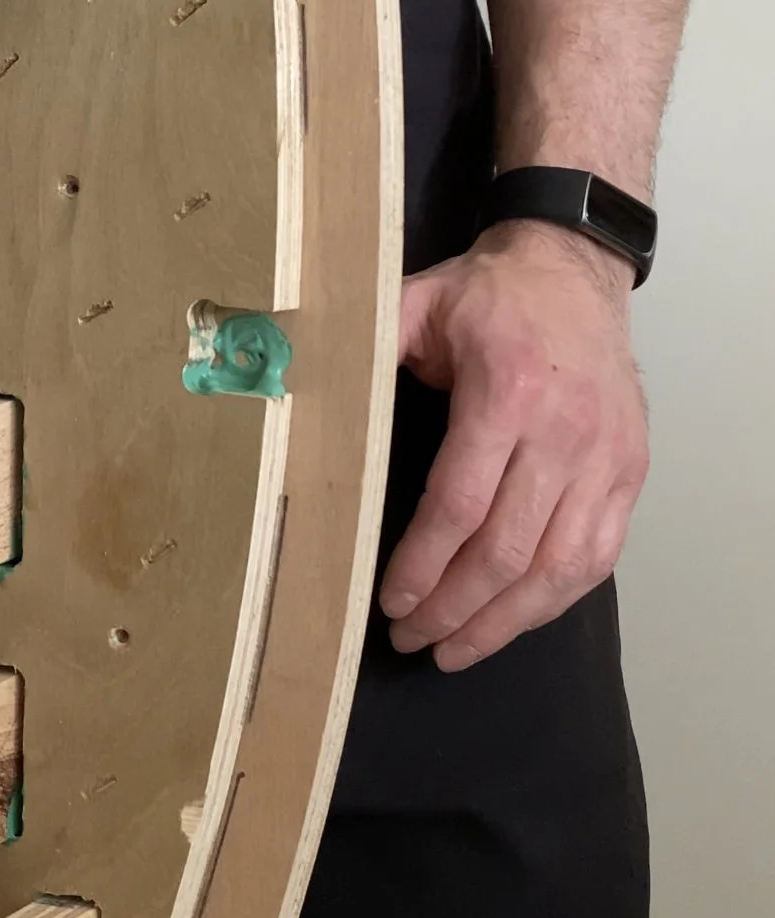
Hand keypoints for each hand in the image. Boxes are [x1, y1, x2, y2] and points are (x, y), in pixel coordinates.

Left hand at [379, 222, 648, 671]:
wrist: (576, 268)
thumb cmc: (489, 294)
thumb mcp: (415, 302)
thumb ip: (363, 346)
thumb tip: (288, 380)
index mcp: (505, 393)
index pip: (459, 504)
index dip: (422, 564)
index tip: (391, 602)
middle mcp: (564, 432)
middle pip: (507, 550)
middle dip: (454, 608)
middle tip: (412, 638)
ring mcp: (605, 458)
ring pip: (558, 568)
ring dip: (504, 621)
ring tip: (456, 649)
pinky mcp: (630, 472)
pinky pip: (598, 557)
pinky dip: (555, 600)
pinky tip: (515, 620)